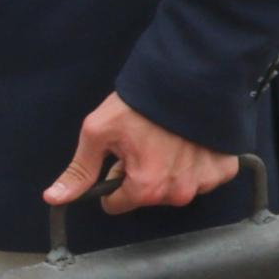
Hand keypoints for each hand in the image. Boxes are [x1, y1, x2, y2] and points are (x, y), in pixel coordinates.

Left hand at [45, 92, 238, 215]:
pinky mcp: (223, 169)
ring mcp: (204, 182)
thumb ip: (79, 170)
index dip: (114, 178)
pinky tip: (193, 142)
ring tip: (171, 139)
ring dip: (171, 170)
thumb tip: (54, 198)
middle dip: (143, 174)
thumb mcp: (100, 131)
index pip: (116, 204)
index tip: (123, 154)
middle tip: (146, 142)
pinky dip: (198, 164)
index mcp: (146, 187)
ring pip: (176, 188)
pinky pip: (205, 179)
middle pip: (148, 196)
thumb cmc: (144, 102)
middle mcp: (177, 192)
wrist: (192, 74)